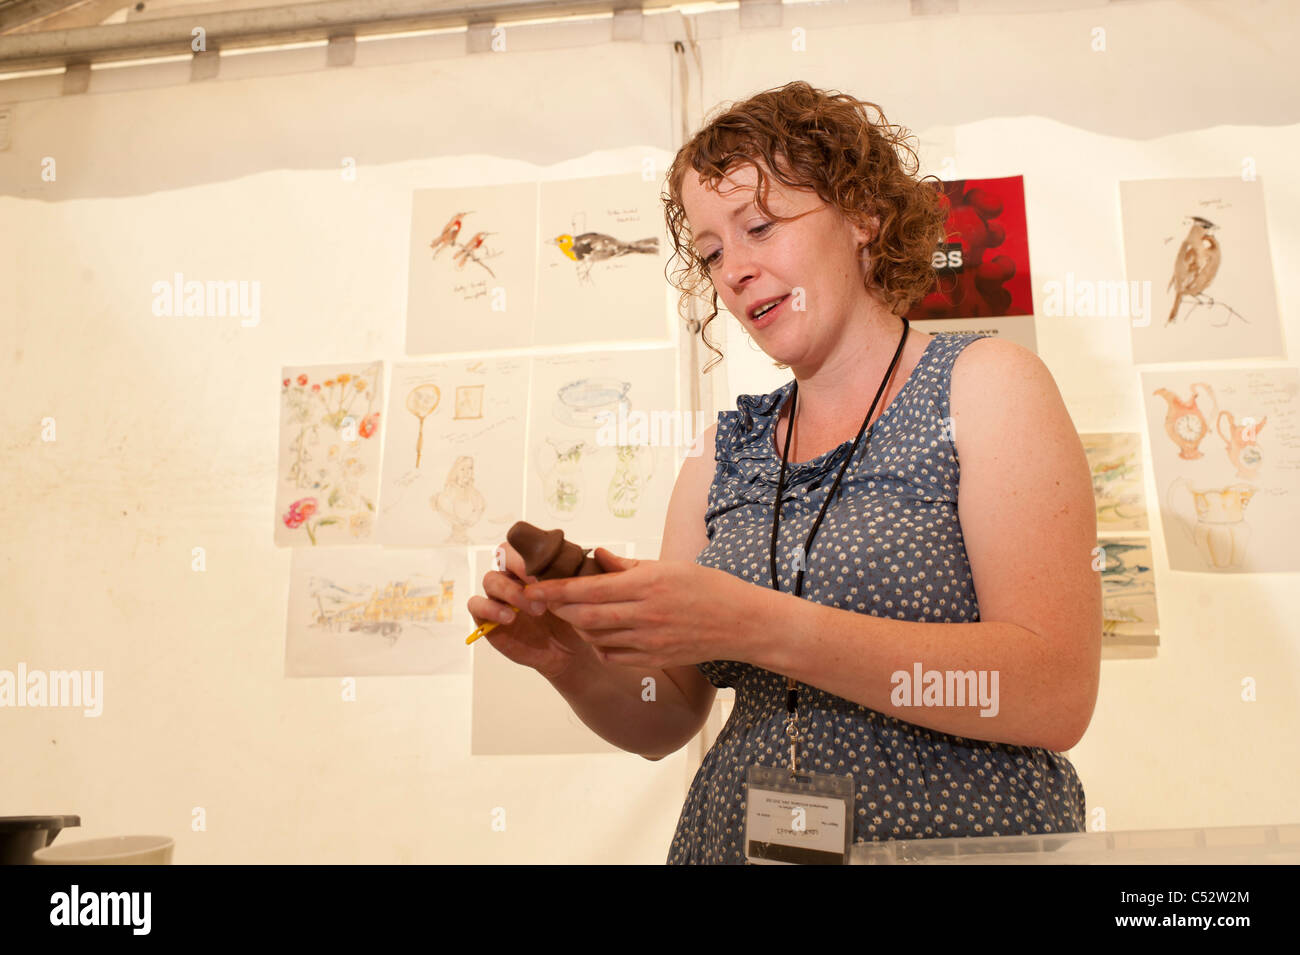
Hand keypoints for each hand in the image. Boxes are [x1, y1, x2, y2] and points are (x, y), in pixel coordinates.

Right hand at [467, 540, 597, 680]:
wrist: (573, 652)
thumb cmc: (577, 618)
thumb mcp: (584, 593)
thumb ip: (585, 573)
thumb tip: (597, 553)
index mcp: (534, 564)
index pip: (523, 543)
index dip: (532, 551)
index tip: (550, 569)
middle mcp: (514, 576)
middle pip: (502, 555)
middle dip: (520, 567)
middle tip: (540, 586)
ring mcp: (499, 596)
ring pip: (491, 579)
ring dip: (512, 591)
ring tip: (536, 610)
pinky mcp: (488, 618)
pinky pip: (476, 605)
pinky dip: (490, 608)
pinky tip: (510, 618)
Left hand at [522, 548, 749, 668]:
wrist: (740, 622)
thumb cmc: (707, 588)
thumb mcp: (668, 566)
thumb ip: (627, 565)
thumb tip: (597, 556)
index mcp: (646, 585)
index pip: (588, 589)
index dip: (555, 590)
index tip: (533, 588)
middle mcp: (645, 614)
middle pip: (585, 617)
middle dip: (559, 610)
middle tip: (546, 602)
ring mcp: (649, 641)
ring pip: (596, 637)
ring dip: (578, 626)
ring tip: (574, 614)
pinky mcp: (654, 659)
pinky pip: (613, 655)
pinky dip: (599, 645)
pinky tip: (600, 634)